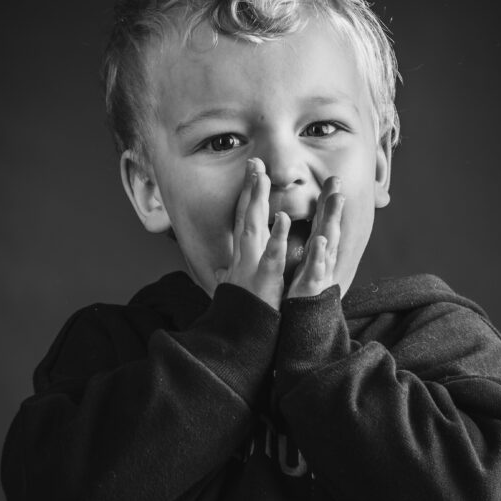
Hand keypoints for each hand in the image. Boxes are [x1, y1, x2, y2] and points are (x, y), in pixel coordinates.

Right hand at [215, 158, 290, 309]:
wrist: (240, 338)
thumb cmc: (242, 313)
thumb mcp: (233, 290)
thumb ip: (228, 276)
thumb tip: (218, 272)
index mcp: (243, 256)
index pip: (245, 220)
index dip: (248, 196)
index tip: (253, 173)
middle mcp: (245, 256)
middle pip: (248, 216)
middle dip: (251, 189)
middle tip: (255, 163)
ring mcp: (253, 265)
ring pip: (255, 228)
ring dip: (258, 202)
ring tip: (262, 179)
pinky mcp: (265, 279)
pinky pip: (272, 254)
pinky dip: (276, 236)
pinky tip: (282, 218)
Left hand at [286, 177, 344, 298]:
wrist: (305, 325)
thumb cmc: (304, 296)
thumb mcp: (307, 268)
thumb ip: (309, 250)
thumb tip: (311, 234)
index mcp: (316, 252)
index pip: (322, 222)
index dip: (327, 202)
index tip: (332, 180)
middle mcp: (322, 258)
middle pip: (329, 226)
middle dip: (333, 203)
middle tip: (337, 179)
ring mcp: (320, 270)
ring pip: (328, 241)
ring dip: (332, 219)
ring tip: (337, 198)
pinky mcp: (313, 286)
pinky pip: (316, 268)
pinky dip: (319, 254)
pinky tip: (321, 240)